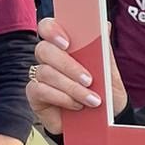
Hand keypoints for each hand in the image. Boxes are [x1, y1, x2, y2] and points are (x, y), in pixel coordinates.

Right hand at [27, 17, 127, 132]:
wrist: (104, 120)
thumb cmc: (105, 92)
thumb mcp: (110, 72)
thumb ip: (104, 50)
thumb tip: (105, 24)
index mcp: (65, 45)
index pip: (48, 27)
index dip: (53, 30)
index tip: (67, 42)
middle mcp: (48, 58)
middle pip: (44, 49)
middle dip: (68, 65)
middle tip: (89, 80)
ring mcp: (39, 76)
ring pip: (45, 73)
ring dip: (72, 87)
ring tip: (92, 100)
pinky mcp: (34, 95)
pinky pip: (40, 90)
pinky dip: (62, 98)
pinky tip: (77, 105)